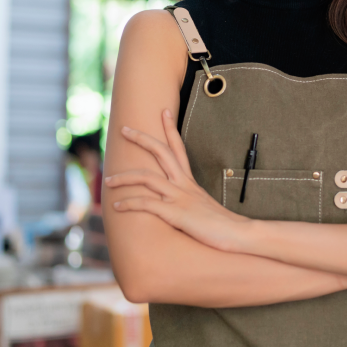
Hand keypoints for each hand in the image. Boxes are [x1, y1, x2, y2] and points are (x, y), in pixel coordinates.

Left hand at [105, 109, 251, 252]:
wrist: (239, 234)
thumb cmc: (223, 224)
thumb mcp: (203, 207)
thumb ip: (191, 202)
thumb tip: (182, 205)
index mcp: (190, 182)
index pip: (179, 149)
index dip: (170, 129)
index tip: (163, 112)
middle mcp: (184, 185)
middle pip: (161, 153)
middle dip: (141, 139)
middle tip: (124, 129)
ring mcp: (180, 198)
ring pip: (147, 177)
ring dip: (124, 177)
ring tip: (108, 179)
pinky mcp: (176, 214)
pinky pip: (147, 204)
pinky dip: (129, 204)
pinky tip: (117, 206)